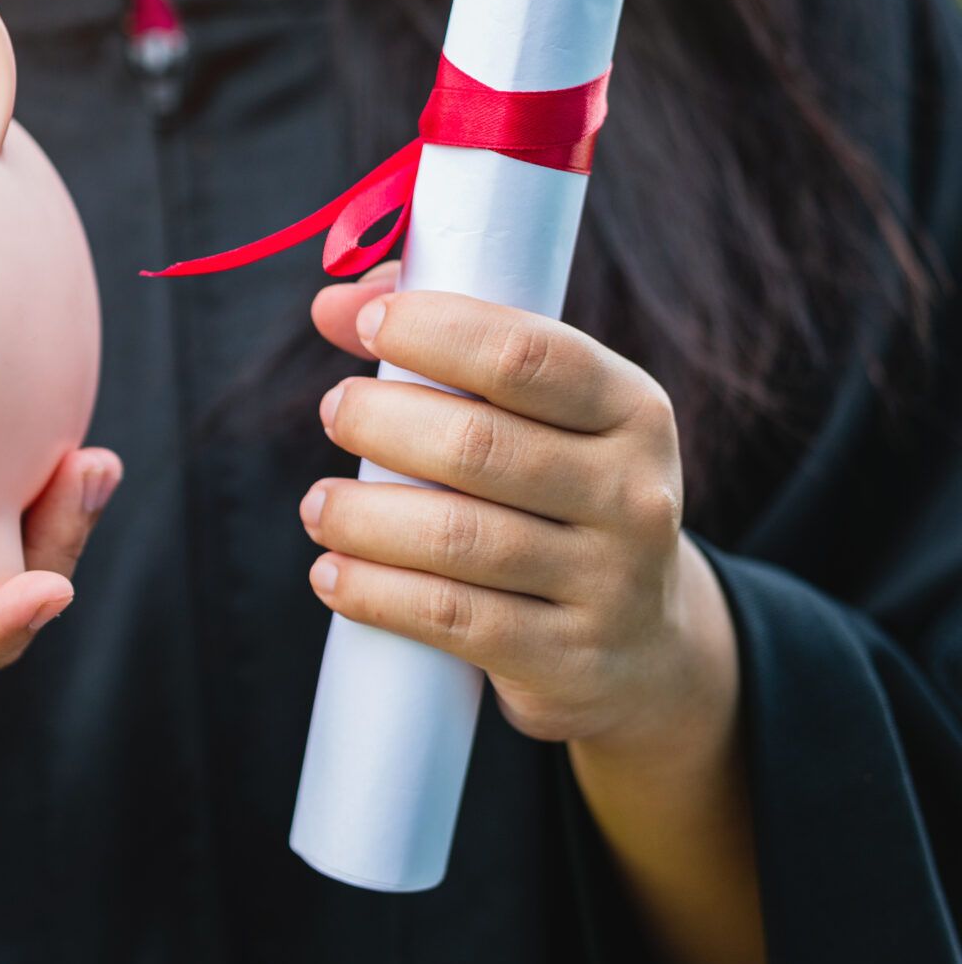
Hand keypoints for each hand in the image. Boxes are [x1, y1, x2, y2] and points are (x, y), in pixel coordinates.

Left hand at [302, 263, 736, 753]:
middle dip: (380, 420)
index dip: (434, 330)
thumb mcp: (541, 417)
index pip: (526, 355)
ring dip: (362, 516)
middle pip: (477, 444)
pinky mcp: (567, 660)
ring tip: (316, 507)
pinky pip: (450, 619)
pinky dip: (374, 592)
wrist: (647, 649)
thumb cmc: (561, 497)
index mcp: (632, 410)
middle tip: (333, 412)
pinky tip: (332, 575)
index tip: (363, 323)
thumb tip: (331, 303)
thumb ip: (448, 341)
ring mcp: (608, 583)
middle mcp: (634, 494)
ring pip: (457, 537)